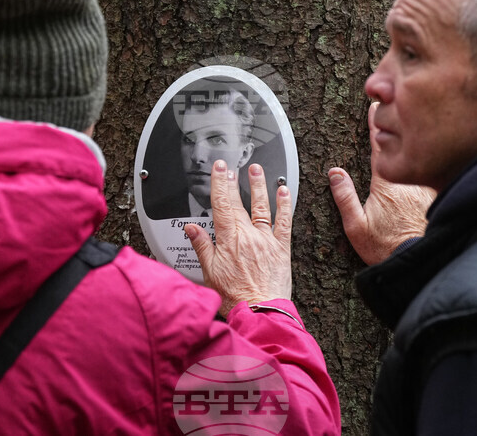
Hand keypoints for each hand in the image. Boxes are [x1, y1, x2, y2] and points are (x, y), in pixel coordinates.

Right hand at [185, 161, 293, 316]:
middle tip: (232, 166)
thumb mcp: (210, 273)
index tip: (220, 169)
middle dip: (234, 182)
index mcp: (229, 240)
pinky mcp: (281, 248)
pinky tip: (284, 191)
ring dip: (259, 186)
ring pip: (262, 207)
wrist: (260, 311)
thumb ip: (202, 247)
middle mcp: (248, 236)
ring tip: (256, 170)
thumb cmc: (235, 297)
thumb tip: (191, 228)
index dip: (220, 184)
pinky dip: (284, 205)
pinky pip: (284, 222)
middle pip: (239, 203)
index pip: (221, 205)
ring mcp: (266, 240)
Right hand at [329, 102, 434, 264]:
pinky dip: (430, 162)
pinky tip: (432, 158)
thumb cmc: (387, 248)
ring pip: (421, 158)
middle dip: (398, 127)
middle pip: (404, 147)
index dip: (375, 125)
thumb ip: (344, 198)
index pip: (380, 147)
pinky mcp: (436, 197)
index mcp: (386, 185)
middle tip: (393, 108)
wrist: (419, 261)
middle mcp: (408, 182)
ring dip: (415, 144)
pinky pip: (432, 173)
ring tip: (413, 129)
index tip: (374, 107)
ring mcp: (425, 188)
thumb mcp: (356, 227)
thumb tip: (335, 173)